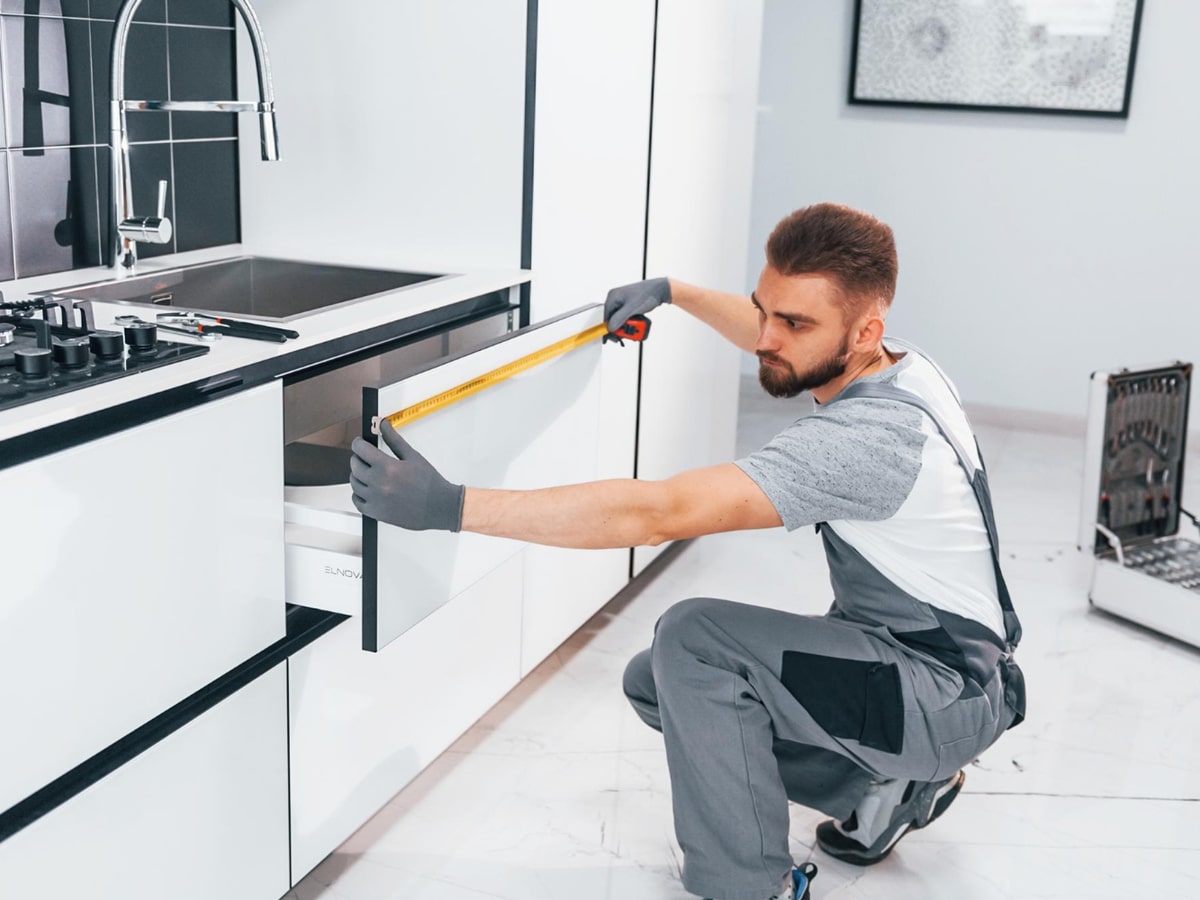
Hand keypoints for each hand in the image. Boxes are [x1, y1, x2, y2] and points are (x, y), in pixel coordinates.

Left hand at [349, 420, 464, 530]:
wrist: (439, 507)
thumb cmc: (430, 483)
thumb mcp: (412, 456)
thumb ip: (394, 439)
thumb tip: (383, 424)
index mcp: (387, 467)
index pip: (360, 450)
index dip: (358, 443)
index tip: (361, 443)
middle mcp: (378, 483)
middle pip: (355, 465)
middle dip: (358, 457)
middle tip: (366, 457)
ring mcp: (376, 500)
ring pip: (354, 483)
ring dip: (358, 475)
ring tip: (369, 473)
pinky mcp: (377, 513)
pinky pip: (357, 501)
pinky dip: (358, 494)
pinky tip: (367, 489)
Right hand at [603, 277, 669, 336]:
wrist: (660, 290)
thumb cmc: (647, 294)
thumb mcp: (631, 308)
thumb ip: (619, 318)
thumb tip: (610, 328)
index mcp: (613, 297)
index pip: (605, 316)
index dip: (609, 328)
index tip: (614, 336)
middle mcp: (616, 299)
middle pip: (612, 319)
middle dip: (620, 327)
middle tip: (627, 334)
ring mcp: (622, 302)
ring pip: (620, 319)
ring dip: (626, 326)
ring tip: (636, 329)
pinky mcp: (629, 306)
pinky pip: (626, 317)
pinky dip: (631, 322)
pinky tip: (637, 325)